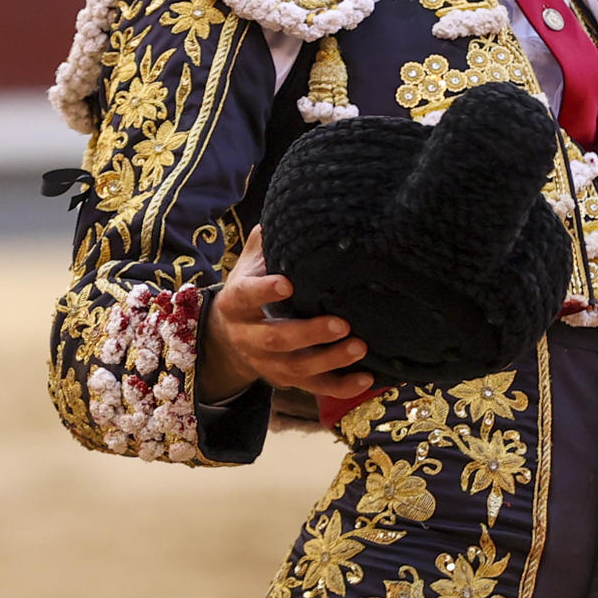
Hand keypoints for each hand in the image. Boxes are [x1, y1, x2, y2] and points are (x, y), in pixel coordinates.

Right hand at [197, 226, 375, 402]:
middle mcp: (248, 337)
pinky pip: (313, 389)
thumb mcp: (250, 263)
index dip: (264, 292)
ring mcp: (267, 363)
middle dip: (309, 333)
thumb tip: (292, 209)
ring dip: (330, 360)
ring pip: (297, 368)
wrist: (230, 337)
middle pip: (276, 339)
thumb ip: (268, 241)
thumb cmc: (250, 288)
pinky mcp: (286, 381)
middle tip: (342, 323)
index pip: (246, 297)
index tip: (287, 283)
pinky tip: (367, 380)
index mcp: (235, 303)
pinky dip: (341, 387)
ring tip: (360, 347)